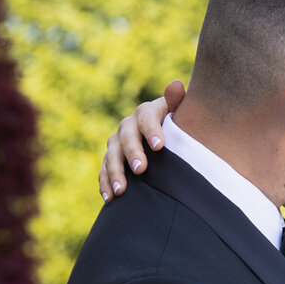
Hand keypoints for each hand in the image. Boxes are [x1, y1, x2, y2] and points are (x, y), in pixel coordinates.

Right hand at [99, 80, 184, 199]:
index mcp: (146, 112)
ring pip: (112, 156)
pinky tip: (110, 198)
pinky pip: (104, 171)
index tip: (160, 146)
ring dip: (115, 173)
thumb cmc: (178, 125)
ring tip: (121, 191)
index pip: (147, 118)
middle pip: (126, 137)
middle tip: (142, 170)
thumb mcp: (180, 111)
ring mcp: (117, 143)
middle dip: (132, 153)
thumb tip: (176, 85)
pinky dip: (105, 184)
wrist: (165, 137)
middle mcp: (128, 126)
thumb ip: (177, 100)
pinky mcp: (112, 160)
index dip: (152, 130)